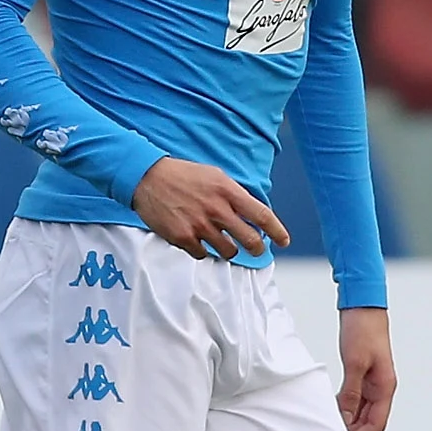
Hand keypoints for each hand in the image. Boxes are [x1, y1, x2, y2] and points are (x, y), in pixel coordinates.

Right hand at [130, 157, 289, 260]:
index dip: (277, 231)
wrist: (147, 177)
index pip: (261, 215)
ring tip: (221, 241)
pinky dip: (203, 250)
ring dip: (229, 249)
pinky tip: (197, 240)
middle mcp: (217, 209)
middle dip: (258, 248)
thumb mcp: (214, 176)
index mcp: (227, 191)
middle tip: (257, 249)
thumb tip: (251, 211)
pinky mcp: (183, 237)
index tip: (284, 241)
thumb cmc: (183, 175)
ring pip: (228, 251)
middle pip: (250, 240)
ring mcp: (200, 225)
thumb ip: (234, 194)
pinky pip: (202, 254)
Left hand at [336, 306, 396, 430]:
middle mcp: (381, 386)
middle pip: (370, 419)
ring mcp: (372, 379)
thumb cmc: (363, 329)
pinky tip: (332, 407)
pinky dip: (345, 405)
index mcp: (385, 386)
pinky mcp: (363, 371)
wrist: (362, 305)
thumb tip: (346, 417)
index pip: (376, 423)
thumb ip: (351, 393)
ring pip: (362, 409)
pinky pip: (356, 396)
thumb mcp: (354, 363)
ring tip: (331, 425)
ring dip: (349, 419)